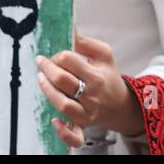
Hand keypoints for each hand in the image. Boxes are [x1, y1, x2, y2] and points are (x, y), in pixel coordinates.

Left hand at [36, 32, 143, 147]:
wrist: (121, 105)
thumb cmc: (109, 77)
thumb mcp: (104, 55)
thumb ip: (86, 42)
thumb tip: (70, 27)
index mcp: (97, 75)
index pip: (70, 60)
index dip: (57, 55)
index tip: (54, 55)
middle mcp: (92, 95)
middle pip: (63, 80)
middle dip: (47, 68)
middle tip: (41, 62)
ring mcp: (87, 113)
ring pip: (63, 104)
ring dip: (47, 91)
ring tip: (41, 79)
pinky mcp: (84, 126)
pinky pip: (74, 135)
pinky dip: (63, 131)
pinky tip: (54, 121)